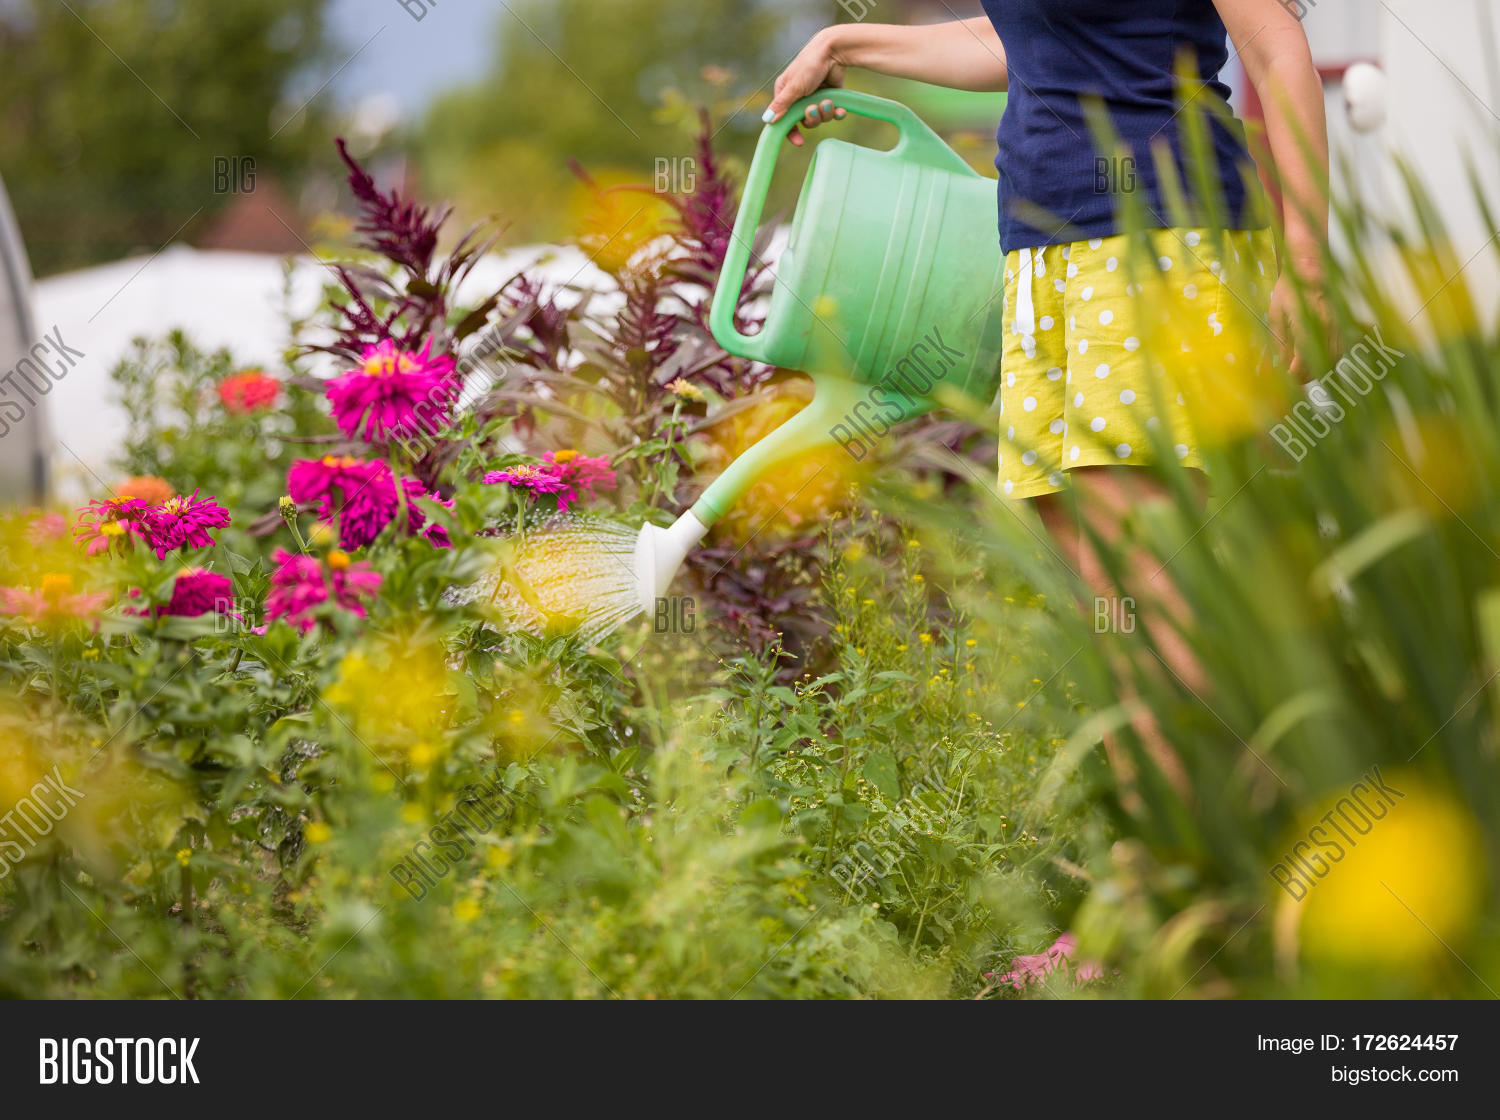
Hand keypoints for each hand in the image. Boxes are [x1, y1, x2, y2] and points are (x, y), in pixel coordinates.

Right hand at [764, 29, 847, 146]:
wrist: (833, 51)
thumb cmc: (809, 65)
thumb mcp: (794, 87)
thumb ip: (781, 105)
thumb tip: (766, 121)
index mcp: (785, 92)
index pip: (784, 119)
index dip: (791, 132)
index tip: (799, 142)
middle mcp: (798, 96)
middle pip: (803, 121)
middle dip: (812, 118)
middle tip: (815, 108)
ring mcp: (814, 96)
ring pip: (819, 118)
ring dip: (825, 113)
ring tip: (828, 101)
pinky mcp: (829, 96)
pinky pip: (832, 113)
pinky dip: (837, 112)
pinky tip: (841, 109)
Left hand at [1269, 262, 1333, 380]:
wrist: (1310, 269)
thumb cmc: (1288, 290)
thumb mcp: (1276, 317)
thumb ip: (1280, 343)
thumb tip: (1281, 366)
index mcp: (1307, 324)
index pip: (1302, 361)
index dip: (1293, 376)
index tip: (1284, 381)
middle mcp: (1327, 327)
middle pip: (1320, 363)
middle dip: (1305, 377)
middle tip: (1292, 382)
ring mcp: (1338, 325)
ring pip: (1333, 359)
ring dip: (1319, 370)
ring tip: (1303, 375)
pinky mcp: (1343, 323)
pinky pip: (1340, 349)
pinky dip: (1329, 360)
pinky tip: (1317, 362)